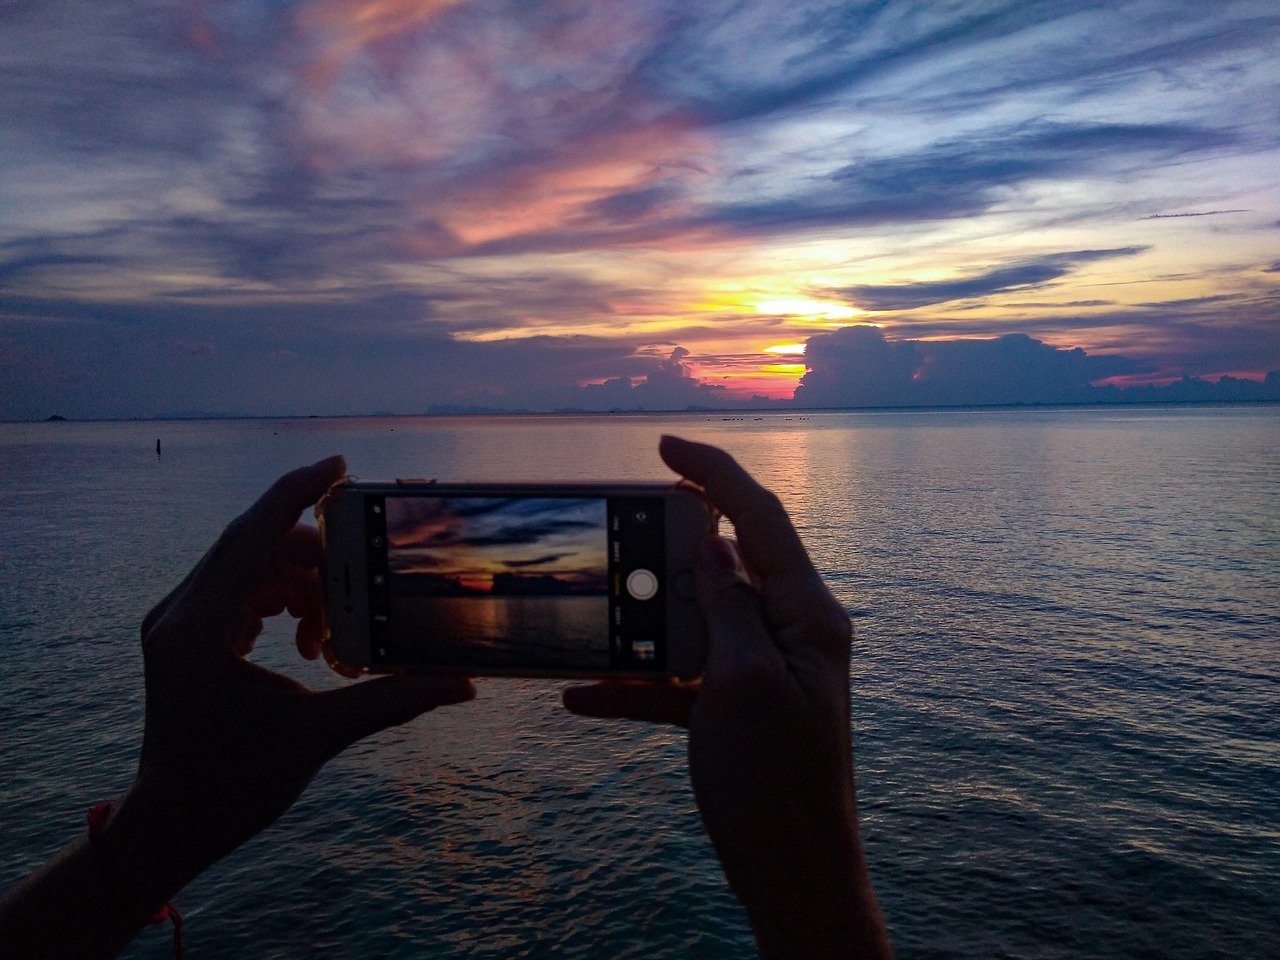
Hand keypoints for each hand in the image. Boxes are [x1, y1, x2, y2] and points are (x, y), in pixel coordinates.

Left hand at [102, 456, 474, 908]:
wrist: (173, 826)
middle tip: (365, 570)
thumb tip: (461, 683)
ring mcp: (178, 623)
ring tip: (337, 631)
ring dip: (302, 584)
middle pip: (253, 545)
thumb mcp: (317, 738)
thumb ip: (391, 700)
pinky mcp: (187, 636)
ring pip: (250, 567)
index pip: (250, 535)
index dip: (296, 493)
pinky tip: (312, 639)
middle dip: (315, 553)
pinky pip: (241, 591)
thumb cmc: (231, 787)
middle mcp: (178, 614)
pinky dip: (283, 601)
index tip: (339, 466)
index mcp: (197, 629)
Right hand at [563, 437, 891, 958]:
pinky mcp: (737, 711)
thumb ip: (726, 605)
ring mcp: (763, 673)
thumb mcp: (741, 682)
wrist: (792, 877)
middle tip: (620, 536)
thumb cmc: (776, 784)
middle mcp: (791, 634)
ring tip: (597, 618)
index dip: (714, 471)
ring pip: (696, 622)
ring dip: (645, 622)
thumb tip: (711, 546)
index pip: (761, 518)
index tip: (664, 444)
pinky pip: (681, 681)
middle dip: (669, 551)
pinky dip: (637, 684)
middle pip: (726, 565)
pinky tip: (585, 695)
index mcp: (809, 615)